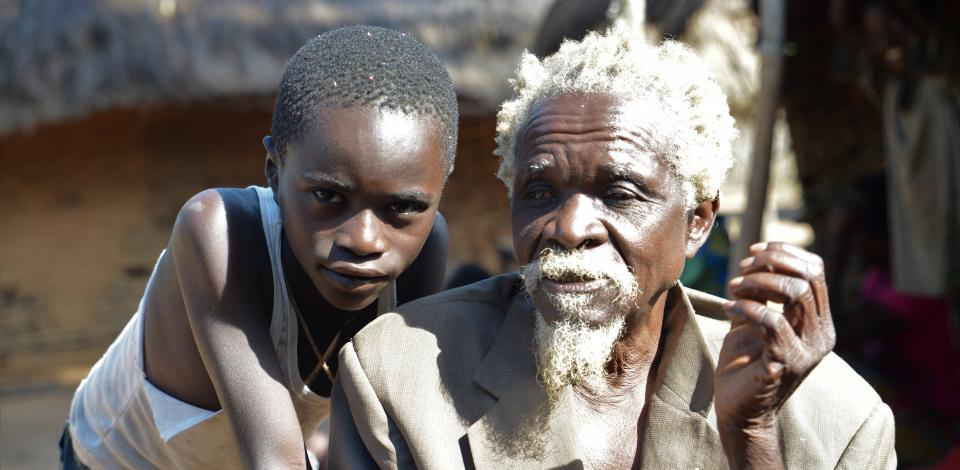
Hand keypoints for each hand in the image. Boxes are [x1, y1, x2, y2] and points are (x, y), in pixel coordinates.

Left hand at [714, 242, 836, 468]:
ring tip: (733, 289)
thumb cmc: (744, 364)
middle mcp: (821, 334)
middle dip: (771, 263)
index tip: (753, 252)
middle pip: (809, 276)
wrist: (739, 411)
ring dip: (758, 282)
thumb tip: (759, 257)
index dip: (785, 253)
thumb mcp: (755, 320)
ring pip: (796, 293)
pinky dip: (747, 308)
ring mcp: (808, 349)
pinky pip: (773, 321)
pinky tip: (728, 310)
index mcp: (818, 321)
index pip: (816, 270)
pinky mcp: (788, 362)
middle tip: (741, 271)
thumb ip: (762, 293)